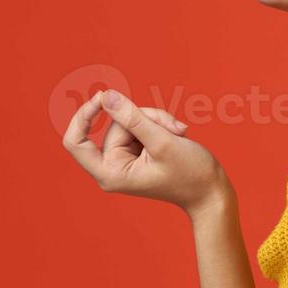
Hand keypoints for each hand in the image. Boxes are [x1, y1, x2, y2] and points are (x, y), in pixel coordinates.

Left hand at [62, 89, 228, 213]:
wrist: (211, 191)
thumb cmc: (190, 174)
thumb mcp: (162, 142)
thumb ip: (133, 118)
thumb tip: (106, 96)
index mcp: (110, 173)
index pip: (76, 142)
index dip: (83, 116)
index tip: (101, 98)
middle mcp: (113, 166)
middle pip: (114, 124)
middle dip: (144, 118)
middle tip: (173, 129)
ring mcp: (125, 157)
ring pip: (130, 121)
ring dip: (156, 120)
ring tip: (178, 133)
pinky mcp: (137, 150)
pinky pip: (140, 124)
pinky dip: (159, 124)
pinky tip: (177, 133)